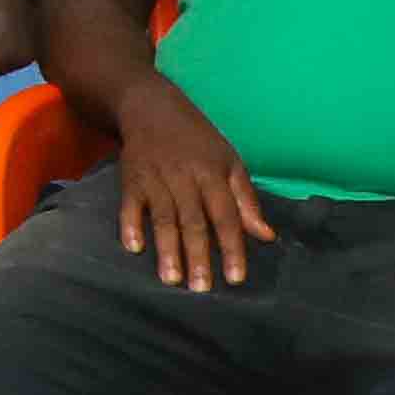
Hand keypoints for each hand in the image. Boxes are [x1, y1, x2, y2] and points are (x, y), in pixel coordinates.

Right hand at [112, 78, 275, 290]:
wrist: (150, 105)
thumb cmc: (197, 139)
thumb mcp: (229, 160)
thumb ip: (246, 200)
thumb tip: (266, 236)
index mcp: (212, 173)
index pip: (226, 216)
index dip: (232, 247)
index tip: (236, 277)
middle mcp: (184, 177)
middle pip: (192, 221)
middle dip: (197, 255)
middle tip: (201, 289)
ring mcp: (155, 177)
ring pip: (163, 217)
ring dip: (167, 248)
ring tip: (171, 279)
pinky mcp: (130, 178)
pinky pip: (129, 204)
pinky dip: (129, 224)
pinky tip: (133, 247)